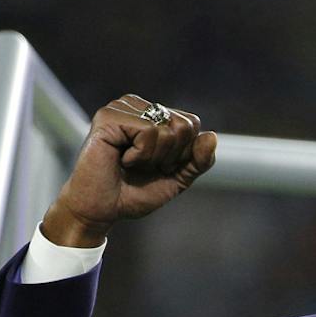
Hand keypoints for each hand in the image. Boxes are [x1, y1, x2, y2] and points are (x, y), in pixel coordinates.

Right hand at [41, 94, 216, 247]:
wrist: (103, 209)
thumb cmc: (134, 192)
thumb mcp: (177, 178)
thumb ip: (198, 160)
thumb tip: (212, 136)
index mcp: (153, 115)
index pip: (192, 124)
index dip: (184, 153)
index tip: (159, 166)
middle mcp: (137, 106)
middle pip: (184, 124)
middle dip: (171, 155)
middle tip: (144, 166)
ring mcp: (121, 108)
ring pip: (167, 128)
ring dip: (154, 157)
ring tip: (130, 162)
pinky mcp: (108, 116)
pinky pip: (148, 132)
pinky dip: (141, 155)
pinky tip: (121, 159)